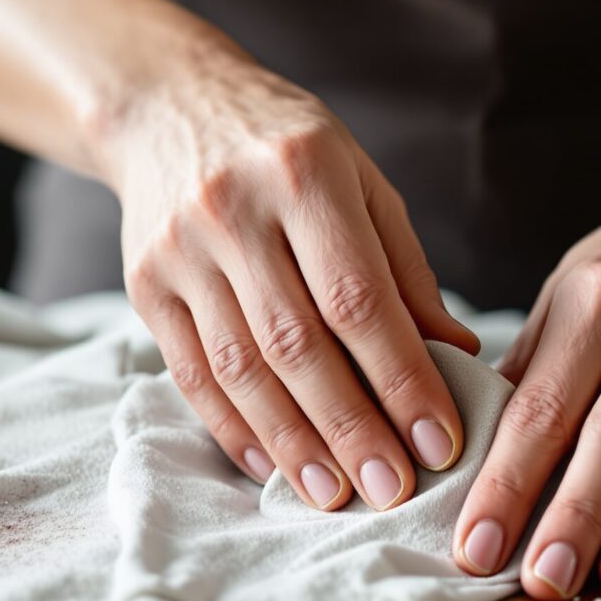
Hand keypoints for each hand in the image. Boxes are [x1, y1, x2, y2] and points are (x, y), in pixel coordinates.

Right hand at [109, 37, 480, 510]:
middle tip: (394, 489)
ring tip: (336, 494)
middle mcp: (235, 208)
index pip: (359, 297)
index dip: (401, 376)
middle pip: (297, 342)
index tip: (440, 439)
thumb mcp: (363, 182)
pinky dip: (233, 426)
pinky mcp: (143, 283)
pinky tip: (272, 465)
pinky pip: (190, 371)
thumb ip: (406, 270)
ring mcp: (180, 248)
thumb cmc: (290, 149)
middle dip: (351, 426)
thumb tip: (456, 357)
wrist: (170, 106)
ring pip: (239, 367)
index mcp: (306, 173)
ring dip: (292, 442)